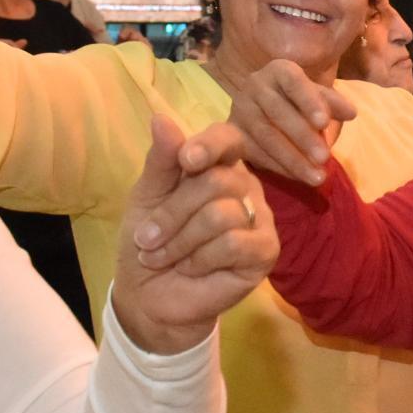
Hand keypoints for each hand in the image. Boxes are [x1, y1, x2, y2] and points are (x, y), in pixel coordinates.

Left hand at [112, 116, 276, 352]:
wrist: (151, 295)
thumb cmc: (150, 240)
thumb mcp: (147, 196)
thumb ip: (160, 161)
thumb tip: (161, 117)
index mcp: (219, 166)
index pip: (228, 139)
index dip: (210, 145)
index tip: (186, 158)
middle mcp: (245, 187)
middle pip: (217, 181)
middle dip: (172, 212)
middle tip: (146, 238)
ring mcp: (260, 219)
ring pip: (222, 214)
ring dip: (180, 240)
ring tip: (162, 257)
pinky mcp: (266, 251)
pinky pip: (234, 244)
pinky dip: (201, 258)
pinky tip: (191, 268)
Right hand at [227, 58, 359, 187]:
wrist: (265, 108)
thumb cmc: (300, 101)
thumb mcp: (318, 97)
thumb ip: (333, 103)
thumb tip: (351, 112)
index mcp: (279, 70)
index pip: (293, 82)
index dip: (308, 101)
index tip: (324, 122)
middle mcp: (255, 85)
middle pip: (278, 112)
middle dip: (303, 137)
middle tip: (324, 158)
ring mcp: (240, 109)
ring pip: (266, 136)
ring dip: (293, 159)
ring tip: (317, 177)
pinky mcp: (233, 133)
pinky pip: (255, 152)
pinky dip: (280, 167)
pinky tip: (299, 178)